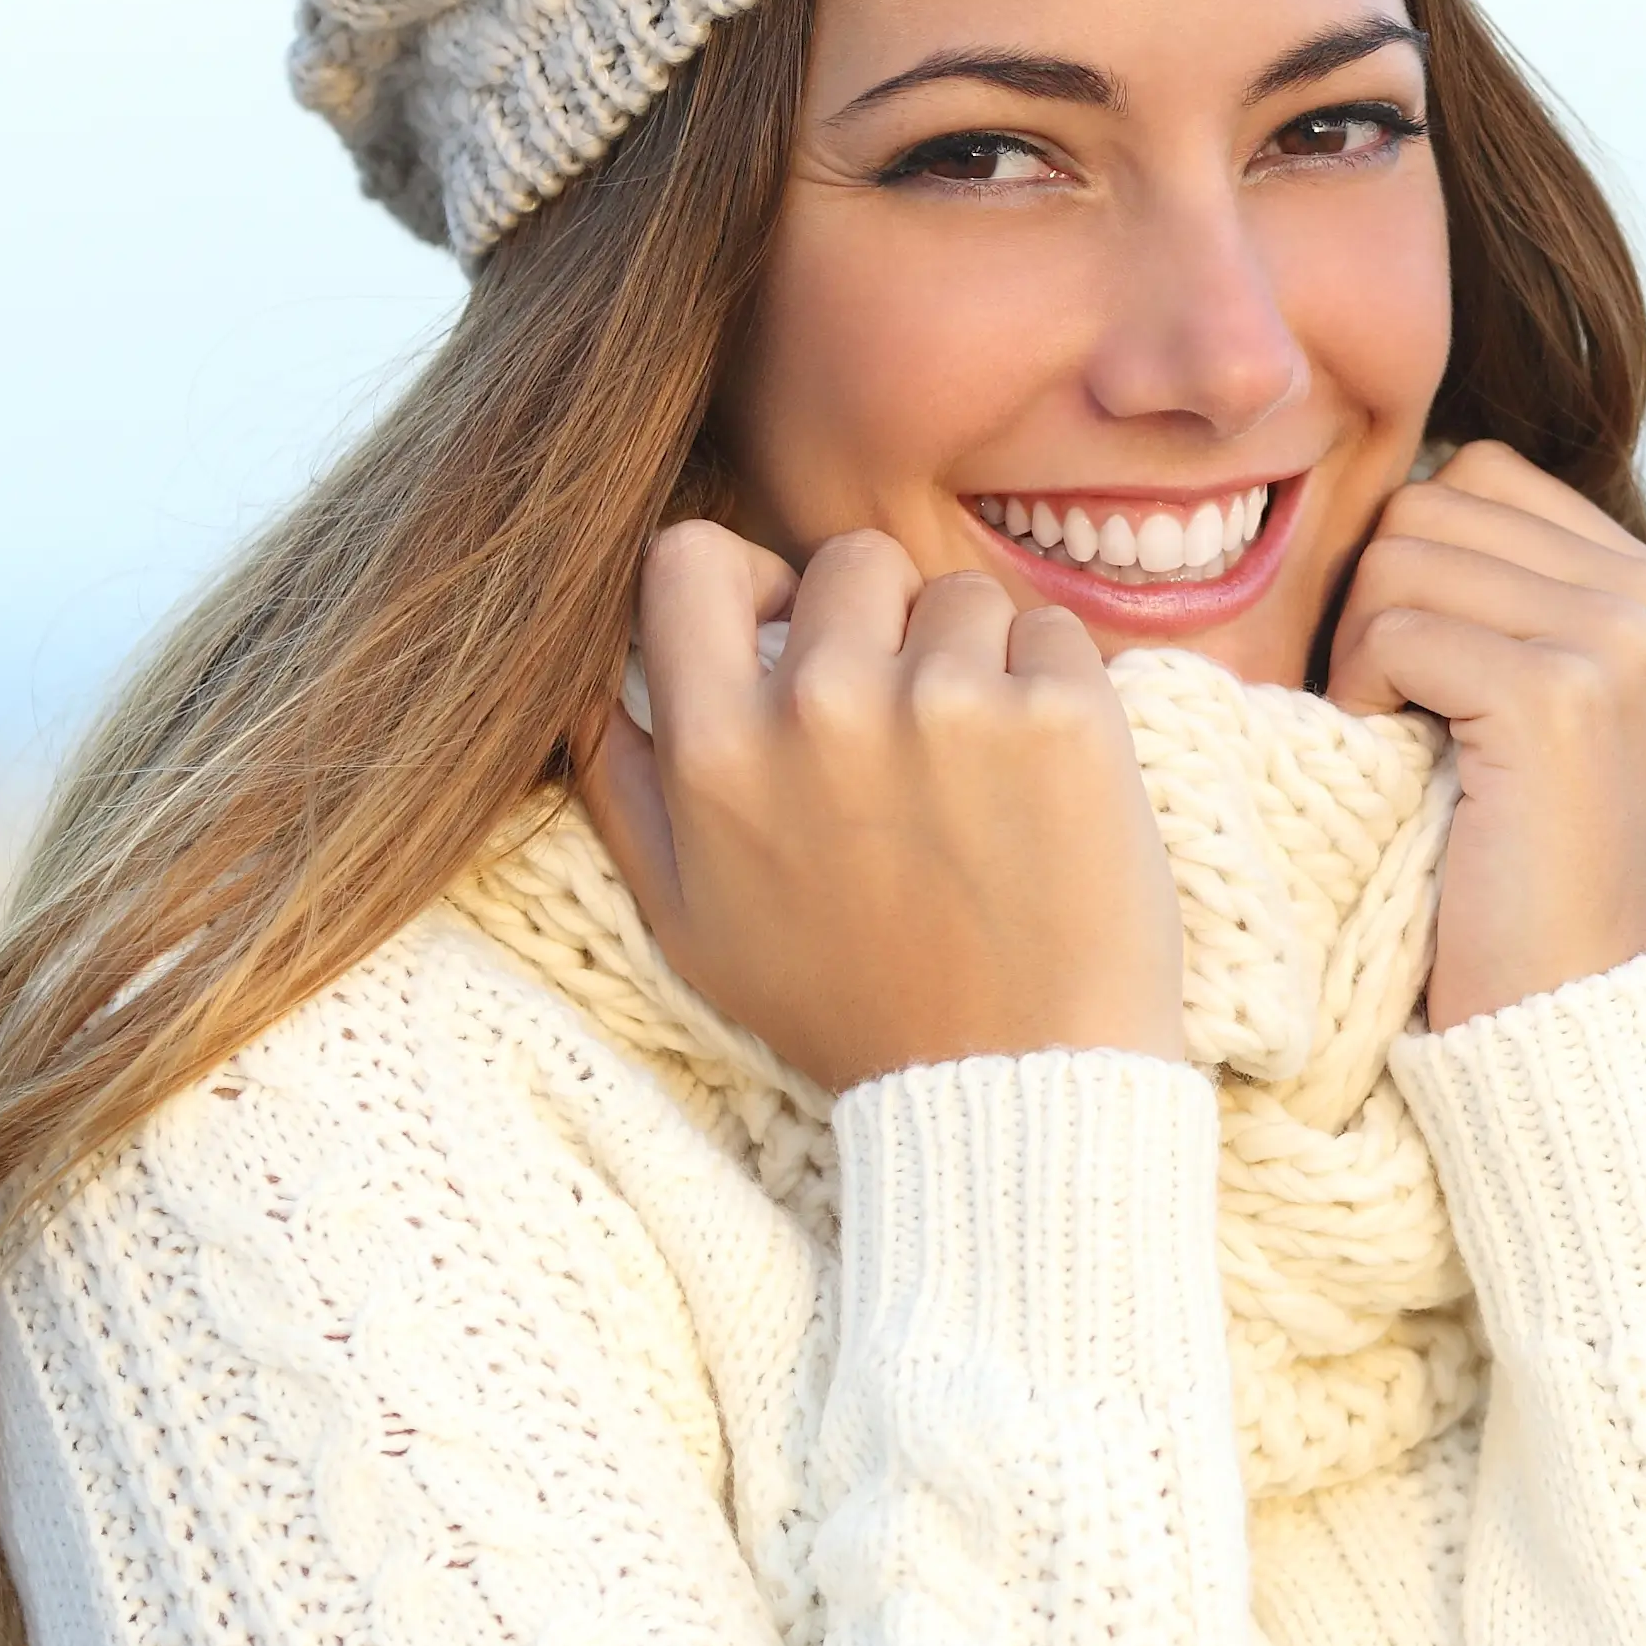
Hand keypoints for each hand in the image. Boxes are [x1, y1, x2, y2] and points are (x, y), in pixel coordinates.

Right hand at [574, 522, 1184, 1085]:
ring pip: (961, 595)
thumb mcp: (689, 920)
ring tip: (982, 774)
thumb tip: (585, 677)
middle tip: (912, 727)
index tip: (791, 630)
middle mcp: (823, 709)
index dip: (750, 579)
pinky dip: (1058, 685)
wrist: (1013, 1087)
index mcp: (718, 752)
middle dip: (884, 623)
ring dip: (977, 659)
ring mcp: (948, 703)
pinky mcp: (1060, 714)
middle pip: (852, 562)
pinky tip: (1045, 781)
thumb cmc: (849, 1008)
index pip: (690, 558)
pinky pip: (1053, 632)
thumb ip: (623, 785)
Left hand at [1325, 442, 1645, 1029]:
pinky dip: (1364, 690)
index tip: (1419, 670)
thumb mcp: (1539, 703)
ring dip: (1363, 647)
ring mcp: (1617, 640)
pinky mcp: (1559, 696)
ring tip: (1399, 736)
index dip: (1413, 561)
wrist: (1567, 1015)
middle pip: (1434, 502)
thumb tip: (1384, 490)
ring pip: (1402, 551)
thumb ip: (1500, 590)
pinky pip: (1397, 627)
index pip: (1483, 475)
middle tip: (1394, 708)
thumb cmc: (1518, 865)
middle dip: (1379, 597)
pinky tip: (1399, 760)